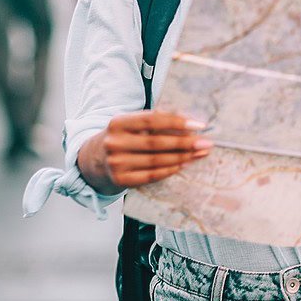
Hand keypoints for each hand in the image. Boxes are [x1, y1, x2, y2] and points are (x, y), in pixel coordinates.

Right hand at [77, 111, 211, 192]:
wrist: (94, 159)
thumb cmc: (123, 137)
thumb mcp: (132, 124)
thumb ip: (156, 121)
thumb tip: (190, 121)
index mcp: (117, 123)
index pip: (151, 120)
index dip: (177, 122)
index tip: (199, 125)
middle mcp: (114, 143)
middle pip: (156, 143)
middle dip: (185, 143)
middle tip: (206, 142)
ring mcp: (115, 163)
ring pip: (156, 161)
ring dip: (183, 157)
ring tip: (200, 154)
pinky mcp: (120, 180)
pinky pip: (151, 175)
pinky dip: (170, 170)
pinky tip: (185, 164)